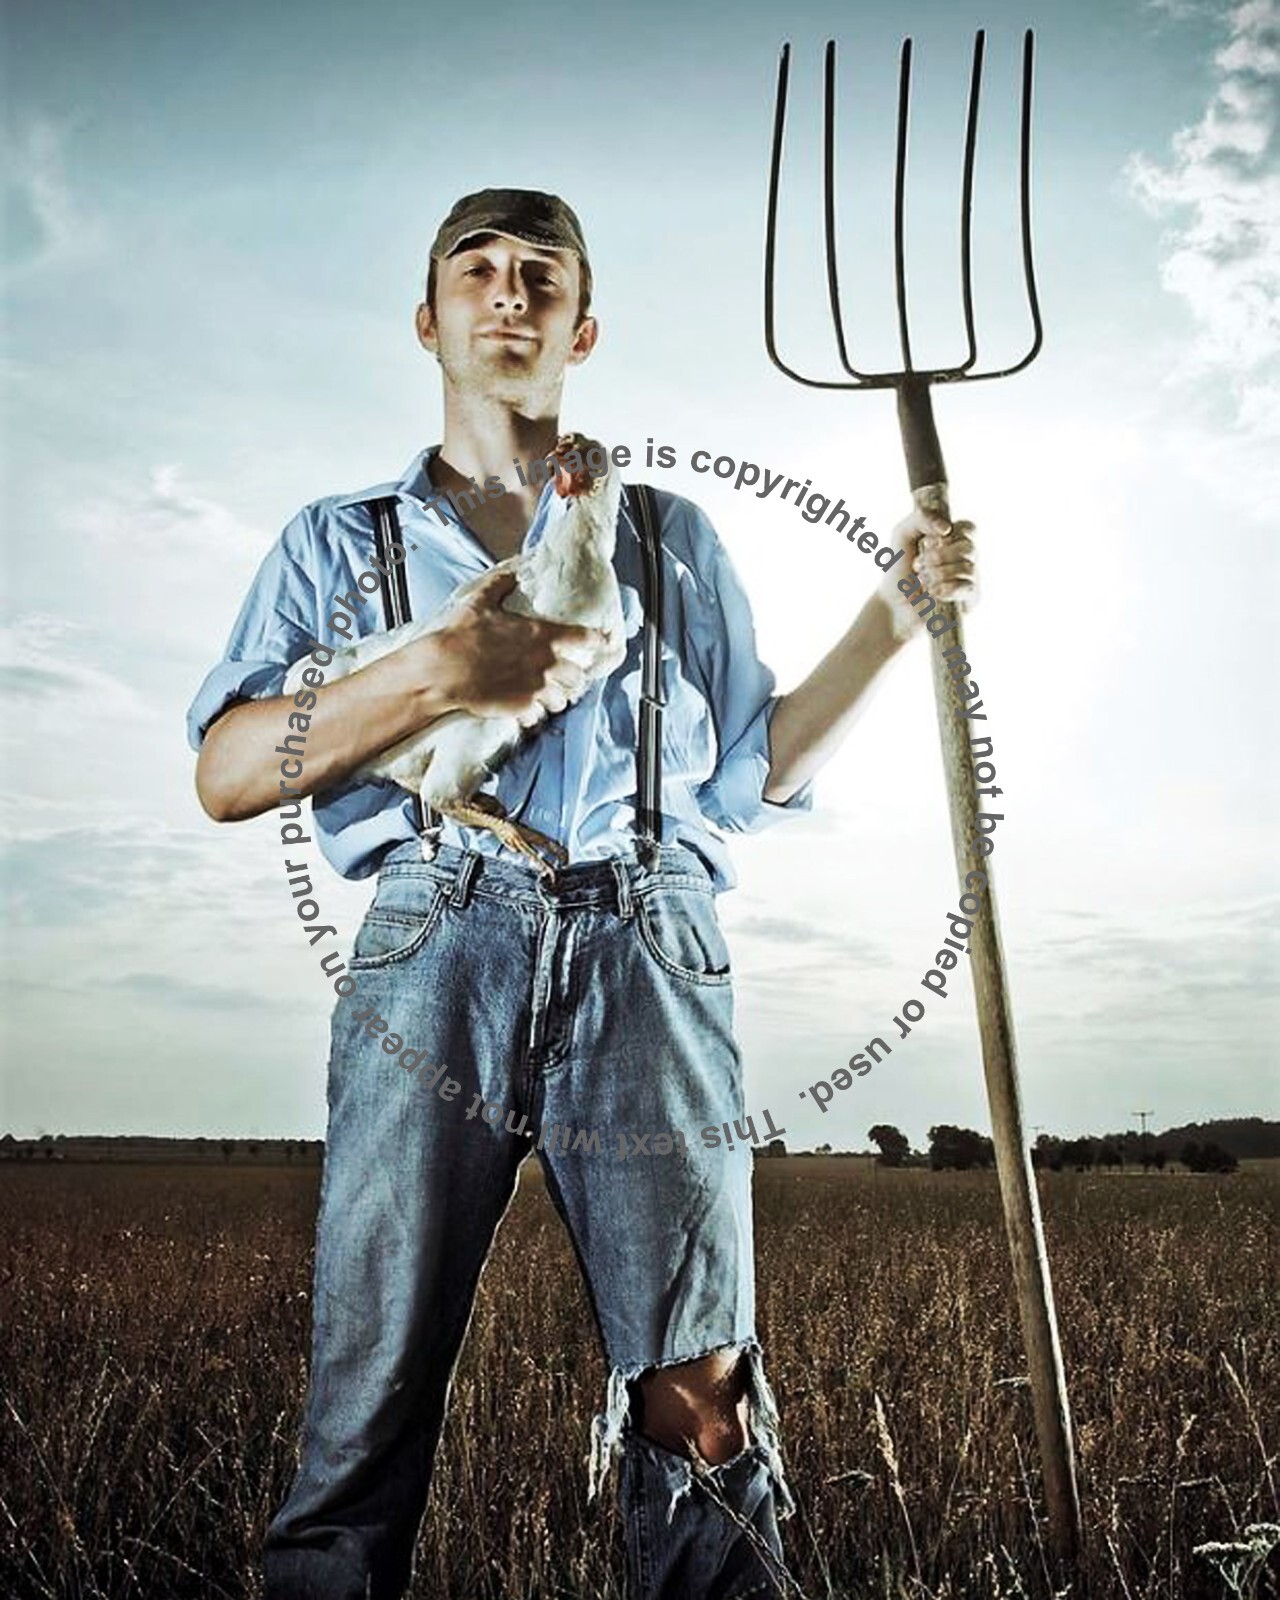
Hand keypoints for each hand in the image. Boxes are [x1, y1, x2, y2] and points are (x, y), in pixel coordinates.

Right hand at [428, 570, 604, 724]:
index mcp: (543, 635)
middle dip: (573, 677)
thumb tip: (510, 572)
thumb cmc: (461, 635)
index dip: (595, 642)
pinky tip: (525, 709)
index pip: (588, 639)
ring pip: (564, 700)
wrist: (444, 671)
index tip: (598, 645)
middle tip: (564, 677)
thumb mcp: (480, 602)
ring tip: (547, 696)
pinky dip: (535, 713)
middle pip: (579, 676)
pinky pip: (540, 716)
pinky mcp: (524, 708)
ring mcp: (537, 688)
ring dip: (558, 698)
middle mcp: (547, 663)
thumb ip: (500, 586)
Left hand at [877, 499, 977, 644]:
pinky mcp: (970, 601)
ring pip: (967, 567)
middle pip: (969, 547)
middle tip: (919, 565)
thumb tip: (946, 527)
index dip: (951, 533)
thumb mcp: (903, 534)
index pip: (969, 529)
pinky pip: (967, 588)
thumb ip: (921, 518)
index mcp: (955, 542)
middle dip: (939, 555)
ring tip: (921, 581)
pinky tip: (932, 592)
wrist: (892, 604)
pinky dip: (945, 588)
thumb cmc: (899, 569)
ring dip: (937, 573)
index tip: (928, 541)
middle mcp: (966, 559)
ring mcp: (970, 580)